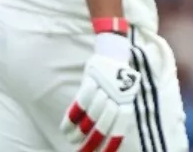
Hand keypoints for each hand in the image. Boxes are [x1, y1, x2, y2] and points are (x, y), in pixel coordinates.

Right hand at [60, 34, 141, 151]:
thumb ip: (115, 113)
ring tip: (72, 141)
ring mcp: (104, 87)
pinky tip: (65, 128)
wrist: (114, 50)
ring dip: (80, 130)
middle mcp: (117, 97)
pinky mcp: (91, 79)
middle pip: (102, 124)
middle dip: (92, 141)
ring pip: (90, 115)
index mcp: (127, 103)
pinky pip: (80, 102)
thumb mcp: (121, 95)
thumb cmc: (116, 78)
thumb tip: (103, 137)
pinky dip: (72, 116)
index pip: (118, 129)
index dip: (110, 144)